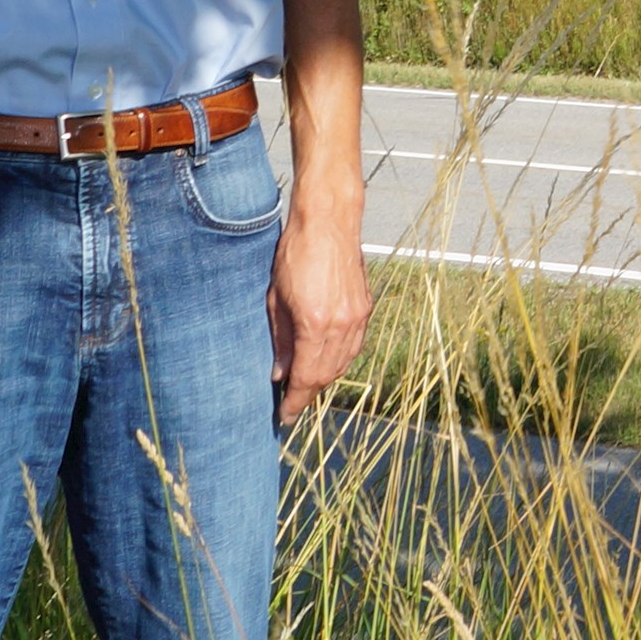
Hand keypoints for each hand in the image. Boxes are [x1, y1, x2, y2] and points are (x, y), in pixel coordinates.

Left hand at [267, 190, 371, 425]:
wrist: (328, 223)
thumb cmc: (295, 254)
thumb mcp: (275, 299)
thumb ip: (280, 340)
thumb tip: (280, 373)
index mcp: (316, 324)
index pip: (307, 377)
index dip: (295, 401)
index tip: (284, 416)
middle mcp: (343, 325)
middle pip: (327, 374)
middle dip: (309, 393)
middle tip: (291, 404)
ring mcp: (358, 316)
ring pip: (344, 362)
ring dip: (325, 378)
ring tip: (306, 386)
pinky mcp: (365, 307)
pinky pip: (354, 346)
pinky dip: (339, 360)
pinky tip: (326, 361)